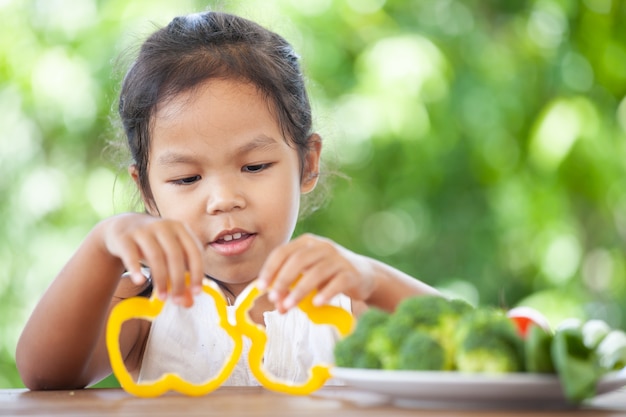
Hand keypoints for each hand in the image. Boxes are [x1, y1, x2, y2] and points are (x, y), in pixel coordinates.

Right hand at [102, 213, 203, 305]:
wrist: (123, 226)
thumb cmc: (154, 244)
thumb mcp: (169, 256)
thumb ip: (181, 276)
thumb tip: (189, 303)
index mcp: (180, 228)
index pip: (194, 251)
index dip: (197, 273)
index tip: (197, 293)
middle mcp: (163, 226)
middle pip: (175, 255)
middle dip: (178, 281)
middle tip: (178, 300)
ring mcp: (143, 230)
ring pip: (155, 256)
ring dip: (161, 280)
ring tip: (163, 298)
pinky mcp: (124, 237)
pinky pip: (131, 255)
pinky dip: (136, 269)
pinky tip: (140, 281)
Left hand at [257, 234, 376, 312]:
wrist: (364, 275)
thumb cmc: (330, 275)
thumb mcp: (308, 274)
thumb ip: (292, 284)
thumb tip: (276, 303)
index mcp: (307, 242)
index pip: (283, 252)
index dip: (270, 269)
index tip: (260, 287)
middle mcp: (322, 246)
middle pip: (298, 260)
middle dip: (282, 280)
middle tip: (274, 299)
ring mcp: (338, 258)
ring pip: (316, 272)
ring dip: (299, 291)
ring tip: (289, 306)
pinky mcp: (351, 272)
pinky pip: (337, 283)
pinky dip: (325, 293)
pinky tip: (315, 304)